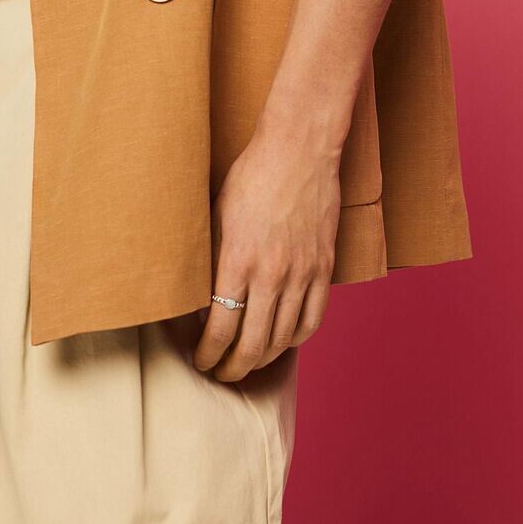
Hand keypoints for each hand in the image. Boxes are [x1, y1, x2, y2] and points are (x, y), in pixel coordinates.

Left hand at [192, 118, 341, 381]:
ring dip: (263, 359)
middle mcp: (272, 274)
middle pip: (252, 345)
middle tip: (221, 373)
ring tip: (248, 362)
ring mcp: (302, 273)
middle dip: (233, 368)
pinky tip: (282, 341)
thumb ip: (211, 260)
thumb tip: (199, 299)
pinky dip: (296, 339)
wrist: (299, 149)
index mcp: (238, 261)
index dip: (208, 354)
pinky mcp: (324, 267)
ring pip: (283, 338)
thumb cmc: (252, 175)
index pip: (221, 329)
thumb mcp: (217, 215)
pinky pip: (313, 319)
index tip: (200, 360)